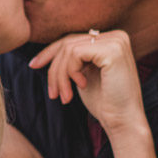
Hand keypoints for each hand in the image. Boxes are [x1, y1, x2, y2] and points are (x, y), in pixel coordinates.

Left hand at [28, 30, 146, 144]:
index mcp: (111, 40)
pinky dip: (70, 72)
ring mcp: (116, 41)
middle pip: (69, 43)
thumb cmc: (105, 103)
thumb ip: (73, 61)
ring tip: (64, 96)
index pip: (73, 39)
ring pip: (69, 49)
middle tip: (52, 94)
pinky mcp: (112, 50)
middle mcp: (116, 36)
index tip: (33, 65)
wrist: (123, 121)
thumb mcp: (84, 76)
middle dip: (54, 69)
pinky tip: (80, 86)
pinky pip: (75, 53)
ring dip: (60, 75)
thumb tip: (47, 52)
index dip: (50, 52)